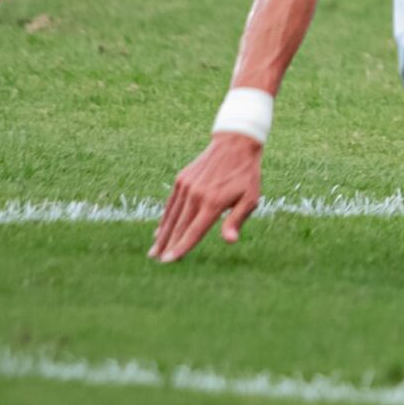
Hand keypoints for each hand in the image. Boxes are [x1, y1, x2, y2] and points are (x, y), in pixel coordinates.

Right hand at [148, 132, 262, 262]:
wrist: (235, 143)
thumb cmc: (246, 175)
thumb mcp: (250, 198)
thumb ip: (237, 220)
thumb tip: (230, 241)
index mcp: (213, 203)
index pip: (194, 231)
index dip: (181, 247)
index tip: (169, 261)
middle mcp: (196, 195)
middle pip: (180, 226)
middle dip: (168, 245)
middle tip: (157, 260)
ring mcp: (187, 186)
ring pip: (172, 216)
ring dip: (163, 234)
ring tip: (154, 250)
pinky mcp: (182, 179)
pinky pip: (171, 203)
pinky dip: (165, 217)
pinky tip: (160, 230)